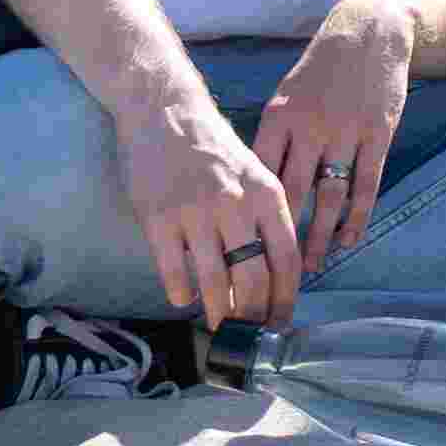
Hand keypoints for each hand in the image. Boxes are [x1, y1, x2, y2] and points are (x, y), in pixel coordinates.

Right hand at [110, 84, 305, 328]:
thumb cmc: (213, 148)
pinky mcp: (158, 218)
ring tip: (219, 327)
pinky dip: (181, 292)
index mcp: (268, 193)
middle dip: (255, 314)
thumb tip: (275, 270)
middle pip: (255, 277)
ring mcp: (196, 212)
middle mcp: (237, 205)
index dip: (286, 297)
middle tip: (250, 334)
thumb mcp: (254, 173)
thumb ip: (265, 216)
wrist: (165, 112)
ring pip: (216, 280)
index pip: (287, 258)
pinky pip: (174, 270)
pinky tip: (184, 300)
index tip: (281, 321)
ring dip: (218, 312)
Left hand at [242, 0, 421, 281]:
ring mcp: (346, 131)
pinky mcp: (378, 133)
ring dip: (320, 234)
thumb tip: (251, 190)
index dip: (248, 213)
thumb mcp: (285, 98)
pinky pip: (366, 183)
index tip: (239, 246)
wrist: (368, 32)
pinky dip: (358, 215)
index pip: (258, 176)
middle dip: (281, 235)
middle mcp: (309, 127)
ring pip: (329, 194)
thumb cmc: (320, 72)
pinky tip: (350, 238)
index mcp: (278, 118)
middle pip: (291, 193)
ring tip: (312, 266)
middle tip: (271, 269)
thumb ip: (272, 140)